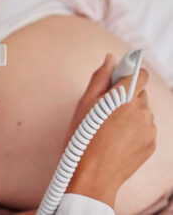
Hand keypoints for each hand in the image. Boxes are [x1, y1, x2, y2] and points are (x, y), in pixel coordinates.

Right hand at [65, 54, 155, 207]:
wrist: (92, 176)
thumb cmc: (83, 139)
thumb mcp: (85, 104)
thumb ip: (100, 77)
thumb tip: (110, 58)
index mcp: (126, 98)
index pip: (140, 74)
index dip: (128, 74)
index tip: (116, 81)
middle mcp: (144, 111)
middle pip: (140, 93)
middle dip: (126, 96)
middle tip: (106, 110)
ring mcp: (150, 129)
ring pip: (143, 110)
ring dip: (131, 112)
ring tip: (111, 128)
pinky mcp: (152, 144)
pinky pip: (146, 127)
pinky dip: (135, 128)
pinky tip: (118, 139)